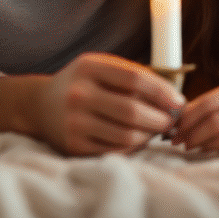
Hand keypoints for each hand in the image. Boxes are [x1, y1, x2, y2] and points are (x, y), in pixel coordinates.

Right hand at [0, 52, 184, 155]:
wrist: (39, 105)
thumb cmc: (83, 83)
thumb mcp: (101, 67)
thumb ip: (134, 75)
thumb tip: (173, 99)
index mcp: (89, 68)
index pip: (135, 80)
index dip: (162, 92)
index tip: (179, 102)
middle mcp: (78, 94)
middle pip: (132, 111)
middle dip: (160, 118)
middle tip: (172, 121)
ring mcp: (74, 121)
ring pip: (126, 135)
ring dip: (149, 135)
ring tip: (156, 130)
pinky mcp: (73, 145)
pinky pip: (114, 150)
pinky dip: (133, 147)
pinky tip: (138, 139)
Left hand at [171, 76, 218, 158]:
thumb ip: (217, 101)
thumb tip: (182, 118)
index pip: (209, 101)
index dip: (189, 117)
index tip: (176, 127)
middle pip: (215, 121)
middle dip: (193, 134)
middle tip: (180, 142)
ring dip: (206, 145)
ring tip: (195, 147)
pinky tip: (215, 152)